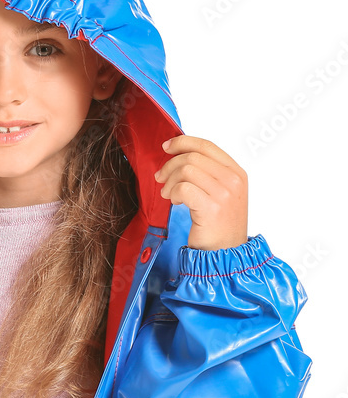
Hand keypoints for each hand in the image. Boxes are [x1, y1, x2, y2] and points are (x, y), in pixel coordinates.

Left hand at [154, 136, 247, 250]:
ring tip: (168, 194)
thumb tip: (180, 154)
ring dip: (170, 181)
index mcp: (237, 172)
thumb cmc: (219, 225)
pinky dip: (173, 193)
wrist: (226, 254)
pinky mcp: (212, 208)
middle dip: (170, 165)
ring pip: (187, 170)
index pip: (207, 146)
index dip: (183, 142)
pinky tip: (175, 202)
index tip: (167, 147)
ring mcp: (225, 194)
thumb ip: (207, 173)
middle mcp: (234, 180)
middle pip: (193, 157)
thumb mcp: (221, 193)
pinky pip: (184, 188)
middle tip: (160, 178)